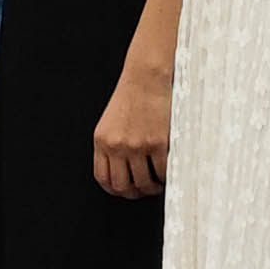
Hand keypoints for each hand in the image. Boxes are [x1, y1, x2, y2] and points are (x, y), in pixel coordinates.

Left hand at [93, 63, 173, 199]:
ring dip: (152, 187)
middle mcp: (117, 146)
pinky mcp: (158, 143)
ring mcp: (137, 145)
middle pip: (122, 186)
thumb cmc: (132, 95)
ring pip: (144, 183)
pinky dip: (166, 177)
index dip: (115, 190)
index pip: (103, 178)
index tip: (126, 190)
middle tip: (145, 189)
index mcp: (102, 141)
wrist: (147, 76)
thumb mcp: (110, 122)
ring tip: (158, 182)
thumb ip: (112, 146)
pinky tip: (167, 172)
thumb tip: (122, 172)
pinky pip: (162, 172)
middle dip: (135, 193)